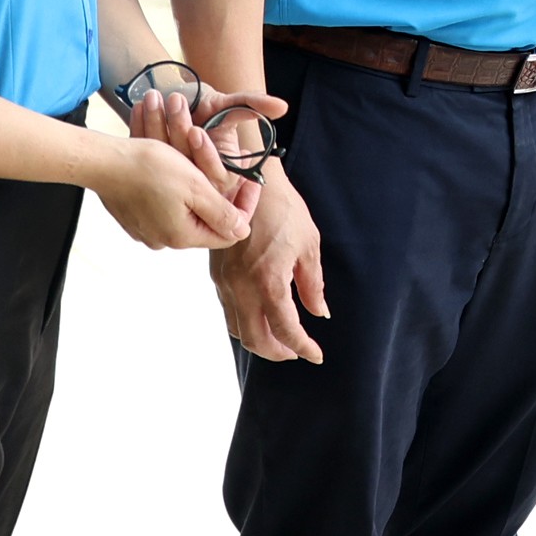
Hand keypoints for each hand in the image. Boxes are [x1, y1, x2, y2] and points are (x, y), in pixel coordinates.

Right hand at [91, 131, 253, 250]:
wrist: (104, 161)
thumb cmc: (149, 169)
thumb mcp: (196, 187)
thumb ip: (221, 213)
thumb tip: (243, 231)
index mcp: (183, 235)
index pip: (229, 231)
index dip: (244, 205)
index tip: (251, 180)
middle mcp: (165, 239)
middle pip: (208, 221)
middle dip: (221, 192)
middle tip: (230, 166)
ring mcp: (147, 230)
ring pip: (187, 211)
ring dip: (199, 187)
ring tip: (203, 163)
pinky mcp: (135, 219)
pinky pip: (166, 206)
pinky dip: (177, 189)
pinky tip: (176, 169)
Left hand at [124, 77, 286, 197]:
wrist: (188, 103)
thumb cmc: (213, 107)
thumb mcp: (232, 105)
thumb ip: (253, 105)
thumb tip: (282, 107)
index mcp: (219, 174)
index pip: (213, 175)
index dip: (205, 154)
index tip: (197, 131)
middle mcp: (195, 179)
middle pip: (185, 165)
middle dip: (177, 130)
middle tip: (175, 101)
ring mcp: (170, 173)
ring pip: (162, 157)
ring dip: (156, 125)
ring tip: (155, 97)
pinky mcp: (150, 163)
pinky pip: (144, 148)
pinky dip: (139, 125)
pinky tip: (139, 105)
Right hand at [212, 161, 330, 363]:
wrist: (244, 181)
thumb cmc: (282, 208)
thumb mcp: (308, 244)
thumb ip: (312, 284)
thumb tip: (319, 312)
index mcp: (269, 281)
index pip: (285, 329)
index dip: (302, 347)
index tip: (316, 354)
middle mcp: (242, 287)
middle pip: (255, 340)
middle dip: (278, 352)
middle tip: (296, 351)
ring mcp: (225, 282)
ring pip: (237, 329)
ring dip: (259, 340)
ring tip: (280, 338)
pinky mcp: (216, 274)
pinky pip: (228, 310)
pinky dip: (245, 323)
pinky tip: (261, 315)